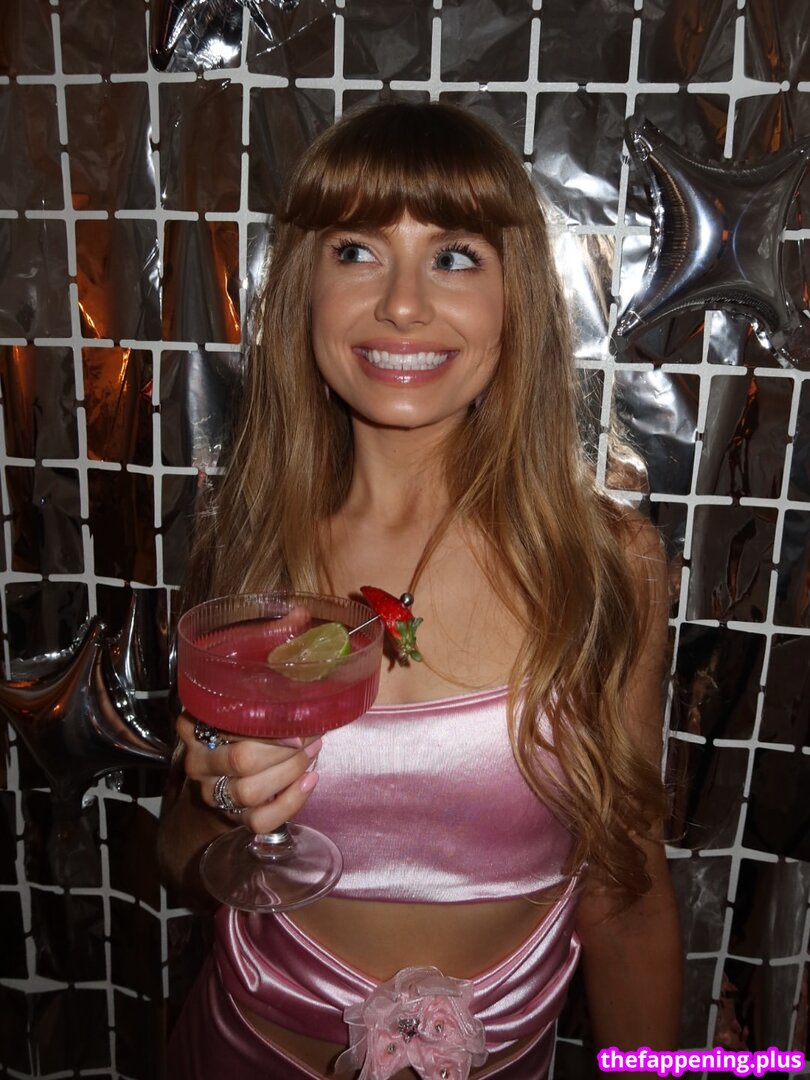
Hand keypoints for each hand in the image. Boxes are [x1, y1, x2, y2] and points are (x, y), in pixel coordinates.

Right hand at [175, 713, 321, 833]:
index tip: (298, 721)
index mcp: (194, 728)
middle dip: (283, 749)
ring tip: (312, 753)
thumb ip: (259, 707)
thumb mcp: (241, 712)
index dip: (267, 725)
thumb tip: (301, 704)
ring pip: (250, 791)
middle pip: (241, 760)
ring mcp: (212, 793)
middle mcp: (198, 762)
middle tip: (311, 736)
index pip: (227, 726)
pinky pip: (260, 820)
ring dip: (289, 771)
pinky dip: (291, 802)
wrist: (227, 774)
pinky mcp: (232, 817)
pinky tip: (309, 780)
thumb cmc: (243, 731)